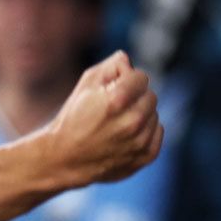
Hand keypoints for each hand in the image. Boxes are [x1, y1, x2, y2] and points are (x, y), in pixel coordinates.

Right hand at [41, 51, 163, 185]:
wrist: (63, 159)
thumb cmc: (72, 119)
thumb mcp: (84, 85)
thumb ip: (110, 67)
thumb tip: (127, 61)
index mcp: (117, 100)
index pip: (141, 77)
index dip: (127, 80)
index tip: (114, 88)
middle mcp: (132, 122)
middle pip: (150, 95)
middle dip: (135, 97)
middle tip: (114, 108)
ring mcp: (140, 142)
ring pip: (154, 114)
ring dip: (140, 115)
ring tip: (116, 124)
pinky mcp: (145, 156)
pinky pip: (157, 132)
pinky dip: (145, 131)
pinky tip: (125, 135)